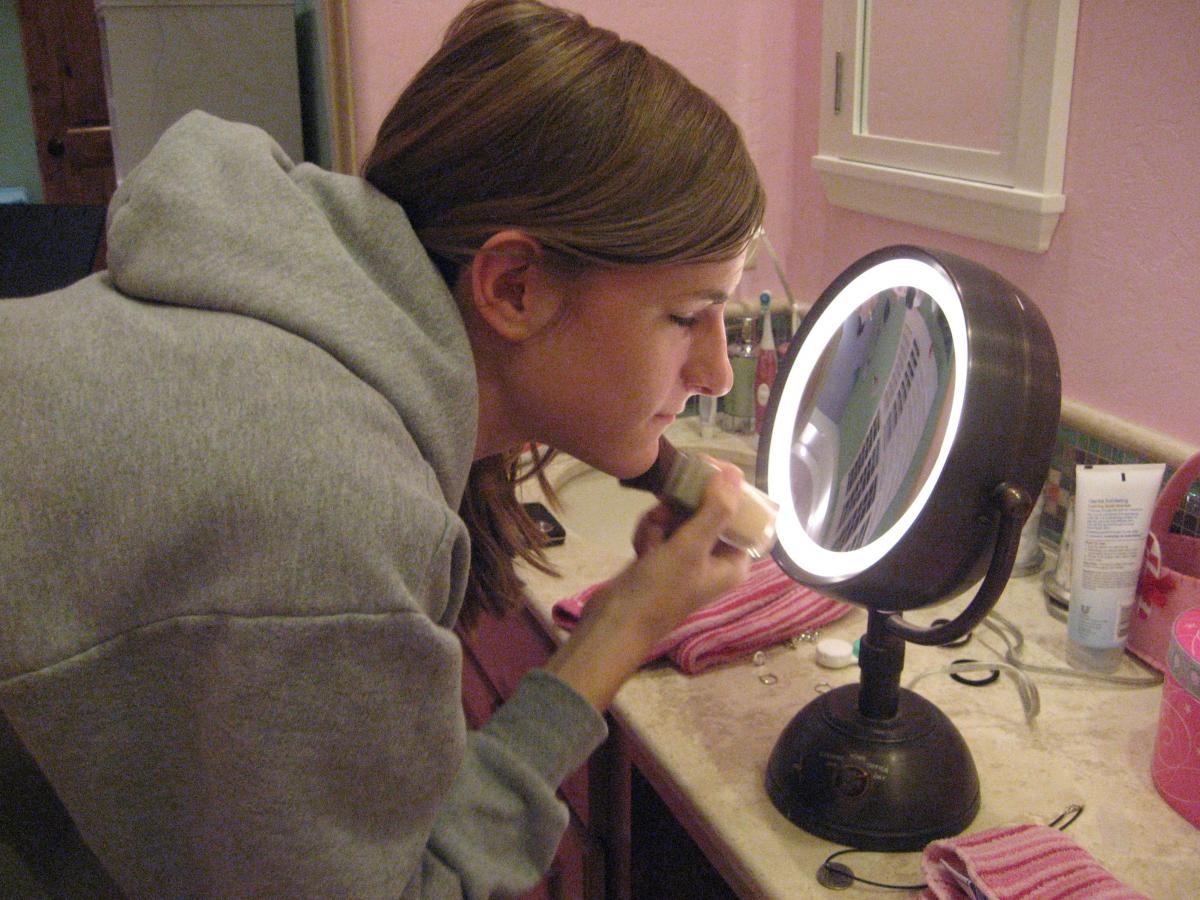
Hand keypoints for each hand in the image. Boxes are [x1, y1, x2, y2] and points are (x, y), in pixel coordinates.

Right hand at [543, 460, 750, 709]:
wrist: (614, 622)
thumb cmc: (660, 589)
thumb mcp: (690, 547)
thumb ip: (715, 509)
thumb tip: (735, 473)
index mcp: (733, 563)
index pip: (740, 514)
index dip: (725, 490)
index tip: (705, 469)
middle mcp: (714, 560)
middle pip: (706, 512)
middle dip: (680, 511)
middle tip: (664, 515)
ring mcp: (687, 559)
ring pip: (678, 517)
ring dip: (659, 523)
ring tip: (648, 543)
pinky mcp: (662, 558)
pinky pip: (660, 530)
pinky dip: (648, 534)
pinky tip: (639, 549)